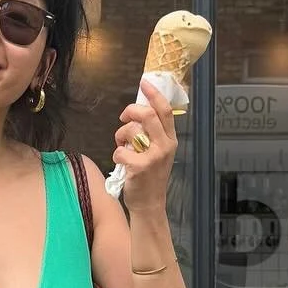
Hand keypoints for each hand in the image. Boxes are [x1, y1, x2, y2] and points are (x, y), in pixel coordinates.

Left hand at [113, 79, 178, 210]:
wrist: (150, 204)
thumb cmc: (151, 177)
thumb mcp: (159, 153)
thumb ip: (153, 134)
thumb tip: (138, 113)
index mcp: (170, 140)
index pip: (165, 110)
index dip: (154, 94)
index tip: (144, 83)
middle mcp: (165, 146)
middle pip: (147, 114)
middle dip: (131, 110)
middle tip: (124, 116)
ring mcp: (153, 157)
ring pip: (130, 130)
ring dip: (120, 135)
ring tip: (122, 145)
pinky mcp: (139, 167)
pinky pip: (119, 150)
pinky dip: (116, 155)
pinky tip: (122, 163)